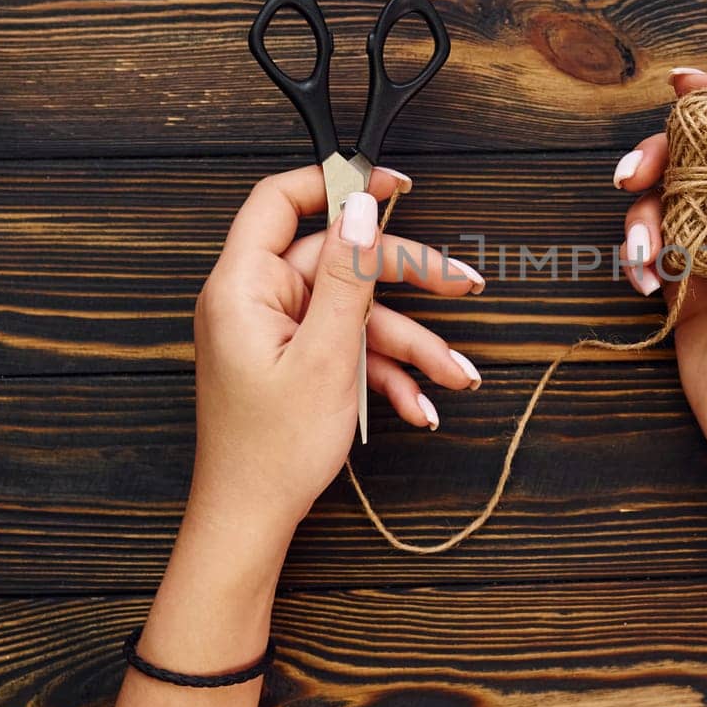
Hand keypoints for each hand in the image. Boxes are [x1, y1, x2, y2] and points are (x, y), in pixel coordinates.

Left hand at [187, 164, 485, 553]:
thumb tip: (358, 207)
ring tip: (456, 375)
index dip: (339, 183)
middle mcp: (255, 301)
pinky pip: (347, 347)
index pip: (282, 201)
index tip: (393, 185)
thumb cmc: (271, 451)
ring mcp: (275, 332)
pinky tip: (420, 404)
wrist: (250, 523)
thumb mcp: (325, 356)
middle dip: (407, 281)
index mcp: (243, 286)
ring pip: (355, 313)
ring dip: (410, 345)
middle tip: (463, 287)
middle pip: (340, 262)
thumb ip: (344, 275)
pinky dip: (385, 372)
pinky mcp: (293, 360)